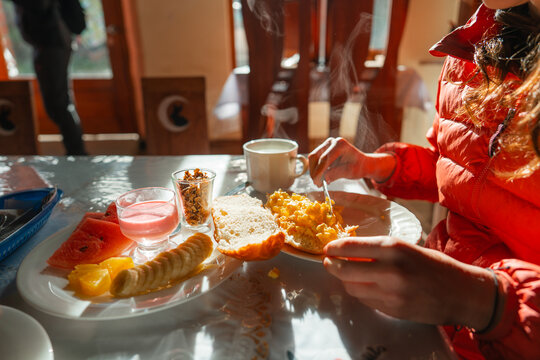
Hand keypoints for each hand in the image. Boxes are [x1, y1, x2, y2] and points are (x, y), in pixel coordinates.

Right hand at [308, 137, 395, 186]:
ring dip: (313, 171)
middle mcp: (331, 142)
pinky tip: (320, 179)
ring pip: (313, 158)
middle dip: (314, 171)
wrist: (361, 163)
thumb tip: (324, 179)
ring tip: (319, 183)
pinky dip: (315, 170)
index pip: (325, 158)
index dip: (319, 171)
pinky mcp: (323, 150)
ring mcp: (326, 145)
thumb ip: (336, 174)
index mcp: (340, 145)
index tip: (317, 182)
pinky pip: (314, 160)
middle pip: (315, 156)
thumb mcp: (350, 172)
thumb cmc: (358, 166)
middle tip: (317, 184)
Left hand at [323, 236, 495, 328]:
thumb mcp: (406, 248)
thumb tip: (346, 250)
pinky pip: (366, 300)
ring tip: (350, 274)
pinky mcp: (393, 311)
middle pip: (344, 271)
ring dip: (346, 280)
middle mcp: (390, 271)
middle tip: (328, 262)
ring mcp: (391, 294)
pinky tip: (369, 286)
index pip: (351, 247)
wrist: (461, 292)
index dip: (334, 248)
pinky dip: (362, 293)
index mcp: (394, 249)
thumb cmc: (433, 265)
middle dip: (331, 266)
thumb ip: (377, 249)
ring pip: (352, 288)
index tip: (327, 248)